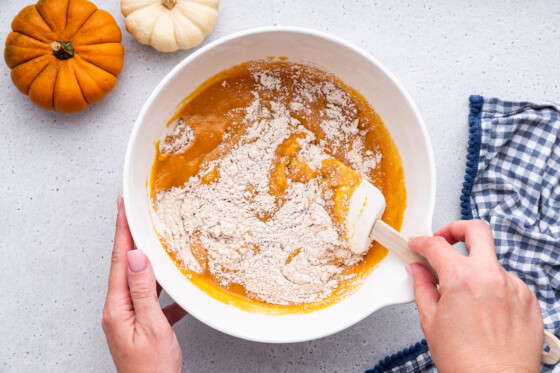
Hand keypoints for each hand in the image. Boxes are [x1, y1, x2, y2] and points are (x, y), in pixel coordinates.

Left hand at [102, 196, 186, 372]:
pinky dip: (162, 289)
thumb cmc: (153, 370)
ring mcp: (128, 318)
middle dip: (130, 238)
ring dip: (147, 260)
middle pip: (125, 266)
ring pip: (139, 280)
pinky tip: (175, 288)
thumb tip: (136, 257)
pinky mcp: (140, 325)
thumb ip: (143, 291)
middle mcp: (118, 310)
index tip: (122, 208)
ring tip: (152, 240)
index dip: (122, 231)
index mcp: (118, 308)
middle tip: (133, 215)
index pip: (120, 260)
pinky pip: (151, 299)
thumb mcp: (152, 327)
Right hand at [407, 220, 542, 372]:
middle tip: (445, 238)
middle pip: (477, 230)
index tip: (418, 246)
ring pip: (492, 260)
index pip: (437, 245)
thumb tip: (418, 271)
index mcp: (462, 278)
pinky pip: (508, 282)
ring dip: (476, 267)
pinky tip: (485, 307)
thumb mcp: (430, 320)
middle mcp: (491, 276)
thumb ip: (422, 287)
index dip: (422, 242)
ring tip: (466, 291)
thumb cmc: (466, 361)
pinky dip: (494, 287)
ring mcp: (514, 287)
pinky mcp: (529, 300)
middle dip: (456, 228)